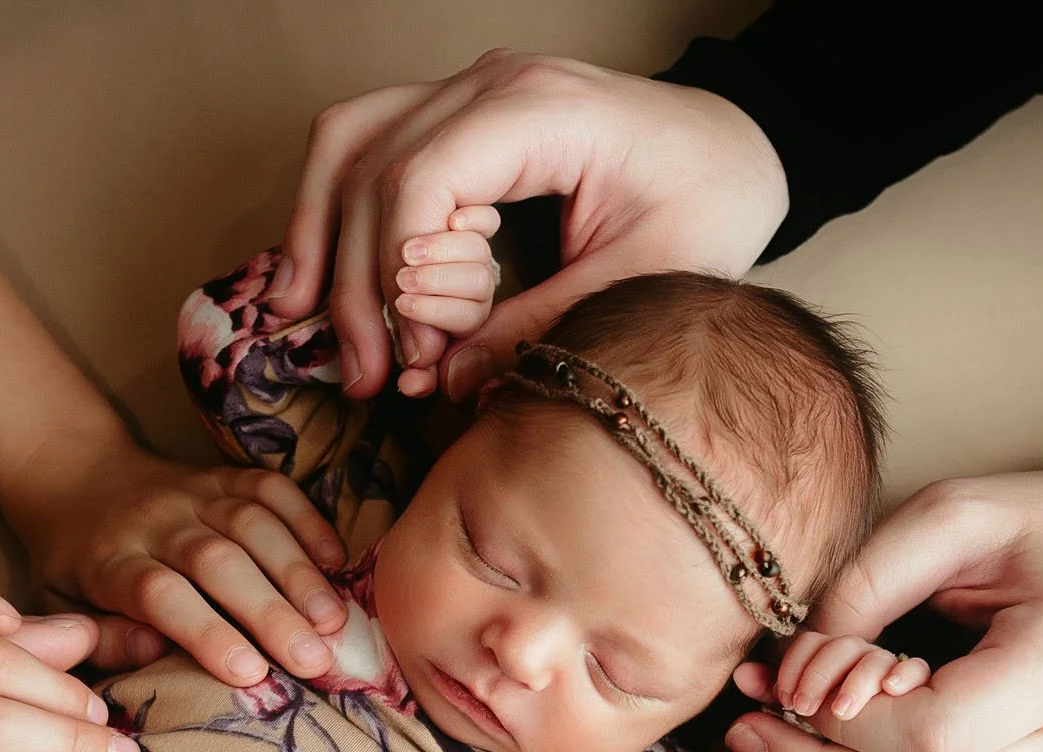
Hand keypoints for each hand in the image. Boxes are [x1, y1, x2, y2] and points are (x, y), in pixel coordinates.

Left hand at [7, 430, 351, 684]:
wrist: (74, 476)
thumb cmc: (74, 565)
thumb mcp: (58, 609)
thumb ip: (102, 638)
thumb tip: (151, 652)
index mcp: (111, 562)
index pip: (160, 594)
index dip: (207, 631)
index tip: (250, 674)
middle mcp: (156, 522)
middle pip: (218, 561)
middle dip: (271, 611)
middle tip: (315, 660)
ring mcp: (194, 493)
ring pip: (252, 524)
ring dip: (299, 573)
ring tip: (335, 622)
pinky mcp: (222, 475)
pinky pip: (270, 488)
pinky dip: (307, 520)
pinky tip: (336, 562)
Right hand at [269, 48, 785, 400]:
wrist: (738, 150)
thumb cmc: (709, 202)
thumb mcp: (640, 279)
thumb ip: (539, 325)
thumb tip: (441, 379)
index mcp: (542, 108)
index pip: (421, 179)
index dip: (398, 278)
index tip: (415, 355)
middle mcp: (492, 83)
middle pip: (373, 168)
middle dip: (355, 281)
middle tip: (365, 374)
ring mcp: (470, 89)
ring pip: (348, 142)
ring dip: (318, 235)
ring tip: (304, 323)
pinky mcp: (460, 114)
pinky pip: (368, 143)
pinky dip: (335, 208)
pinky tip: (317, 275)